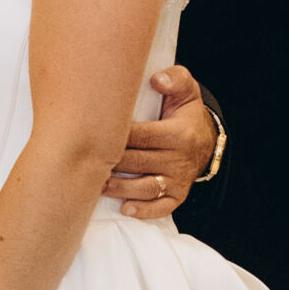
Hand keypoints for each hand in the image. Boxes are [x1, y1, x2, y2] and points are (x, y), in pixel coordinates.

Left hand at [102, 65, 215, 218]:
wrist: (206, 139)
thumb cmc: (185, 112)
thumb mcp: (186, 90)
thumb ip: (175, 79)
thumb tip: (156, 80)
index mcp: (178, 133)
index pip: (140, 136)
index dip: (115, 135)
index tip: (91, 132)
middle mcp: (180, 159)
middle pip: (137, 162)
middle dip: (109, 162)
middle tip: (82, 160)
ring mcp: (179, 180)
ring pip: (146, 187)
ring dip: (120, 188)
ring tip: (96, 185)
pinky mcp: (178, 195)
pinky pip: (161, 207)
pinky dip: (144, 210)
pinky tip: (125, 209)